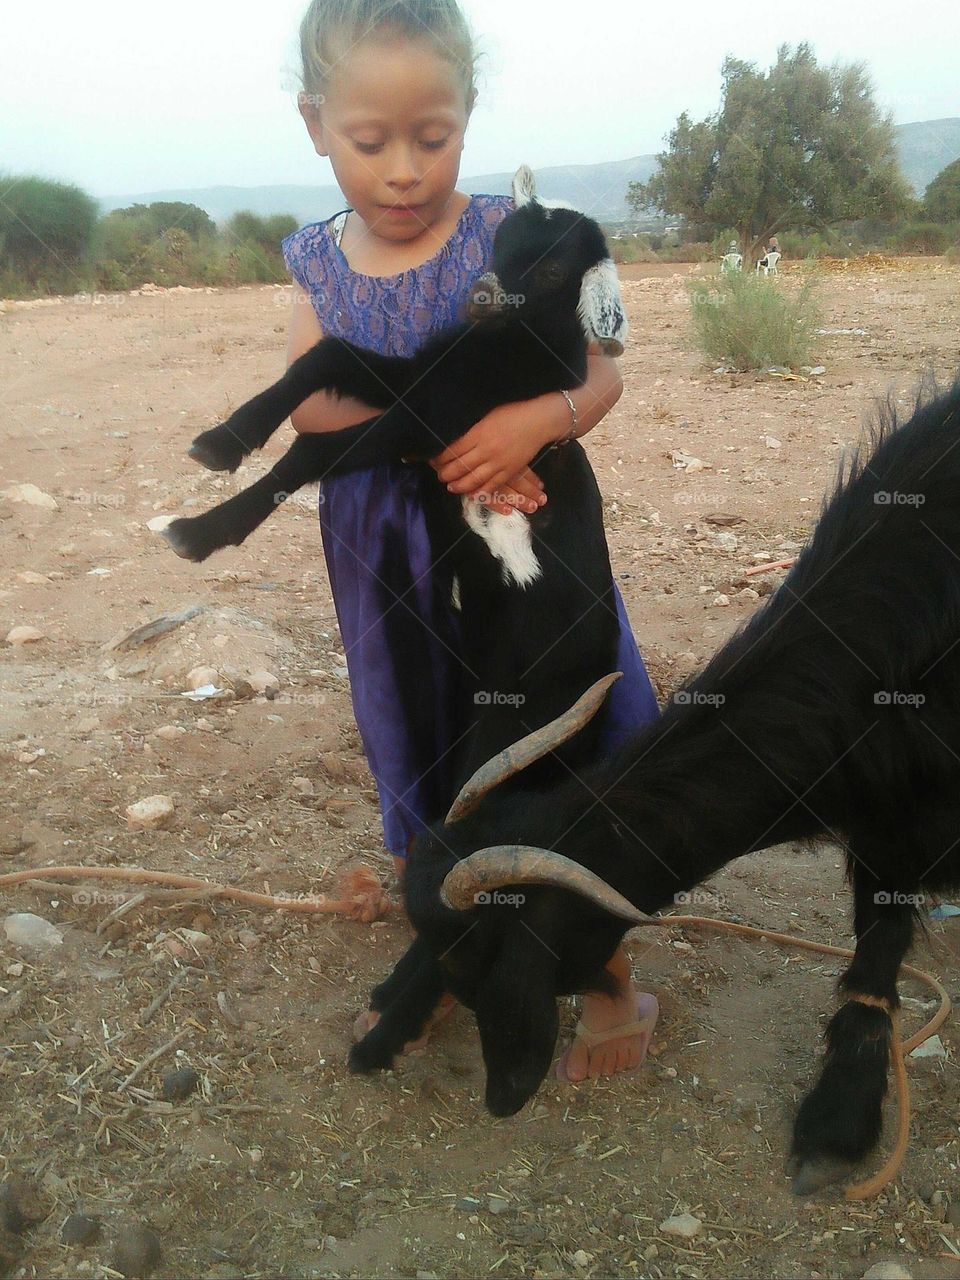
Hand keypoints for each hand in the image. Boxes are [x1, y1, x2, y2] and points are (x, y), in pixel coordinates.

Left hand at [430, 398, 563, 510]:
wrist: (538, 421)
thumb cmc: (513, 413)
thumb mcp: (488, 416)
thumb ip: (473, 429)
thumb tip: (456, 438)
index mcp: (478, 433)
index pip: (453, 450)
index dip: (441, 458)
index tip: (433, 460)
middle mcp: (486, 450)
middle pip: (460, 467)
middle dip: (446, 473)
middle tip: (439, 475)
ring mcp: (498, 463)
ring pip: (473, 480)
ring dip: (459, 485)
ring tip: (451, 486)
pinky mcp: (509, 471)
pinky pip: (491, 486)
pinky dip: (479, 492)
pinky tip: (471, 493)